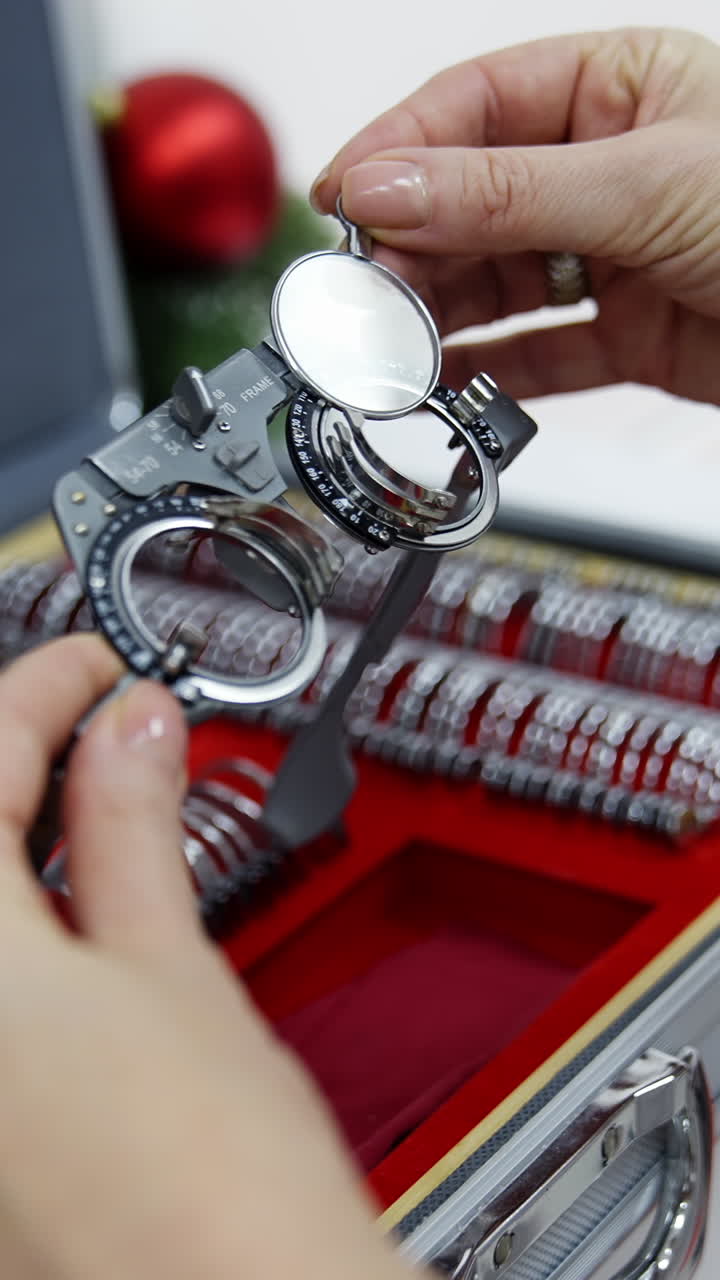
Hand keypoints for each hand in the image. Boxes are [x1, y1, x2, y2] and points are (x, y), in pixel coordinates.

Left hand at [0, 636, 407, 1279]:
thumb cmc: (210, 1197)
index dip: (44, 690)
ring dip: (15, 830)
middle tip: (98, 719)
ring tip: (94, 793)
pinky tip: (64, 895)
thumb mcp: (171, 968)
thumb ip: (132, 830)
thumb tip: (135, 730)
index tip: (99, 668)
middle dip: (21, 751)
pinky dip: (15, 913)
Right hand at [311, 28, 719, 405]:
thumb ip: (504, 193)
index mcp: (617, 87)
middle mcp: (608, 169)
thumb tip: (385, 186)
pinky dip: (493, 370)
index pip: (476, 106)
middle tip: (359, 289)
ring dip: (442, 314)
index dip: (399, 150)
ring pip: (499, 281)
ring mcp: (616, 257)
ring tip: (392, 341)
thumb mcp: (643, 183)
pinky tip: (449, 381)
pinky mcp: (630, 335)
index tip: (339, 198)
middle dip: (412, 246)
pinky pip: (541, 350)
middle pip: (473, 201)